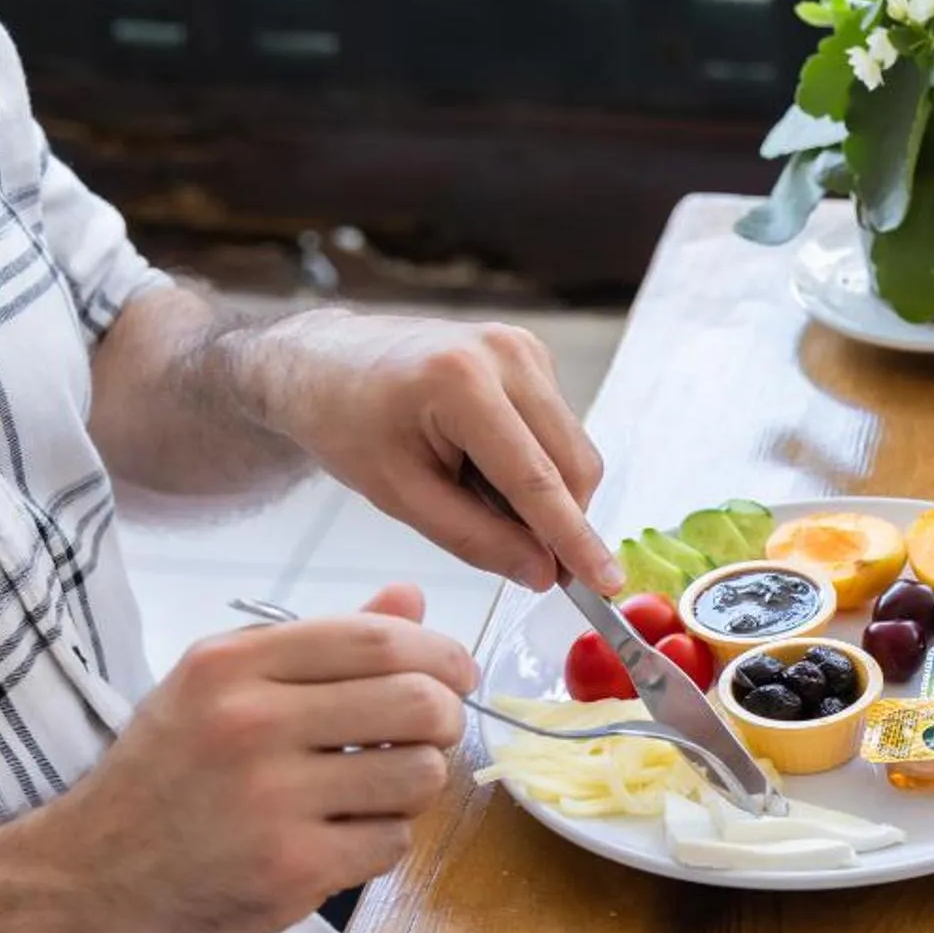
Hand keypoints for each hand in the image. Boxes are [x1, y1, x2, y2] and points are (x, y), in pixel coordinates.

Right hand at [43, 585, 474, 932]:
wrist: (89, 873)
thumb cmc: (170, 770)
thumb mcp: (222, 686)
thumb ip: (322, 645)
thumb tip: (413, 599)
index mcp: (233, 666)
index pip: (380, 641)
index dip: (443, 655)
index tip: (457, 674)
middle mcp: (251, 725)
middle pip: (420, 703)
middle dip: (446, 718)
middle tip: (429, 734)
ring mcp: (272, 801)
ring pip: (421, 775)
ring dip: (415, 784)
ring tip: (373, 788)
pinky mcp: (293, 868)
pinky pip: (394, 841)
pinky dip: (381, 840)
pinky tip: (338, 836)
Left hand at [246, 311, 620, 592]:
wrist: (327, 360)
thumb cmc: (347, 423)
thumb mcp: (398, 495)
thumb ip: (474, 538)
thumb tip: (541, 573)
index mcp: (461, 383)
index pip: (535, 479)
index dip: (574, 539)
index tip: (606, 583)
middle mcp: (507, 355)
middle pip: (573, 464)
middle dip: (562, 521)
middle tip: (530, 562)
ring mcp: (524, 349)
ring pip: (573, 451)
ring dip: (546, 494)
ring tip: (478, 494)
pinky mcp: (532, 356)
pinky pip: (559, 432)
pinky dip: (536, 466)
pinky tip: (485, 465)